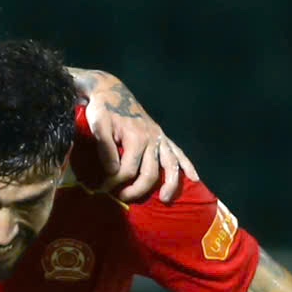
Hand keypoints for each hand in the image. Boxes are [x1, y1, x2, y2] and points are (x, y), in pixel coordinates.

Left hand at [80, 72, 197, 204]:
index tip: (101, 188)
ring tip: (165, 199)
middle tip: (122, 198)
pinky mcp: (163, 137)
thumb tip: (113, 171)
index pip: (127, 170)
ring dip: (170, 184)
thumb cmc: (103, 109)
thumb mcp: (97, 124)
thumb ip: (104, 147)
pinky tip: (194, 179)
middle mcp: (152, 139)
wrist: (113, 92)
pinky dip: (187, 166)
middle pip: (150, 173)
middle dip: (136, 190)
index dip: (114, 183)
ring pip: (171, 165)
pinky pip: (179, 153)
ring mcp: (160, 138)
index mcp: (136, 137)